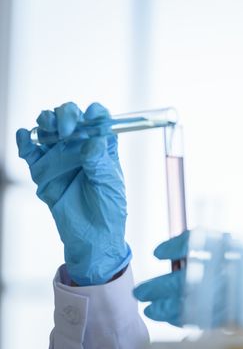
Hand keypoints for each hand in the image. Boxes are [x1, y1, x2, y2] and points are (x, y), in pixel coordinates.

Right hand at [16, 102, 130, 285]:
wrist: (92, 237)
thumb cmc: (109, 209)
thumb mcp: (109, 184)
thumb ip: (99, 162)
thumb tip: (92, 141)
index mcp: (103, 146)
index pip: (98, 118)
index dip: (93, 113)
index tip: (89, 118)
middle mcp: (81, 146)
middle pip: (71, 116)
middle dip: (66, 114)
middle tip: (67, 130)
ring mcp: (61, 156)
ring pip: (49, 127)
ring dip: (46, 121)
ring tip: (49, 129)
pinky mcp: (43, 171)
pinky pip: (30, 150)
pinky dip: (25, 140)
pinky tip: (26, 137)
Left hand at [133, 230, 242, 331]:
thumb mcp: (233, 247)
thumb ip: (205, 244)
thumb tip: (168, 251)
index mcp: (231, 249)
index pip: (197, 241)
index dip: (174, 246)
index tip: (157, 252)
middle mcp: (227, 271)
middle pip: (185, 280)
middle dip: (159, 286)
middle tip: (140, 292)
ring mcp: (227, 296)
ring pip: (188, 304)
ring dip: (165, 308)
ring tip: (150, 310)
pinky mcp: (228, 315)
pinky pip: (199, 319)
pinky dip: (181, 319)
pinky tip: (169, 317)